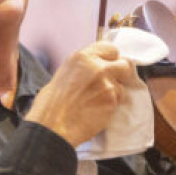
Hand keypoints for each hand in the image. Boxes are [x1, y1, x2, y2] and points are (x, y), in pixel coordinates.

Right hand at [26, 41, 141, 146]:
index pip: (111, 49)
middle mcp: (97, 67)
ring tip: (96, 102)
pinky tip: (96, 110)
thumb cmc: (51, 104)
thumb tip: (97, 67)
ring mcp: (106, 84)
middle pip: (124, 64)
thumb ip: (84, 67)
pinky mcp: (111, 101)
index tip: (109, 65)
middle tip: (110, 83)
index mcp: (82, 57)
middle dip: (120, 74)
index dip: (111, 59)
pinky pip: (118, 101)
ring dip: (114, 93)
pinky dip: (111, 106)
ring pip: (122, 86)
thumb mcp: (64, 73)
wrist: (52, 126)